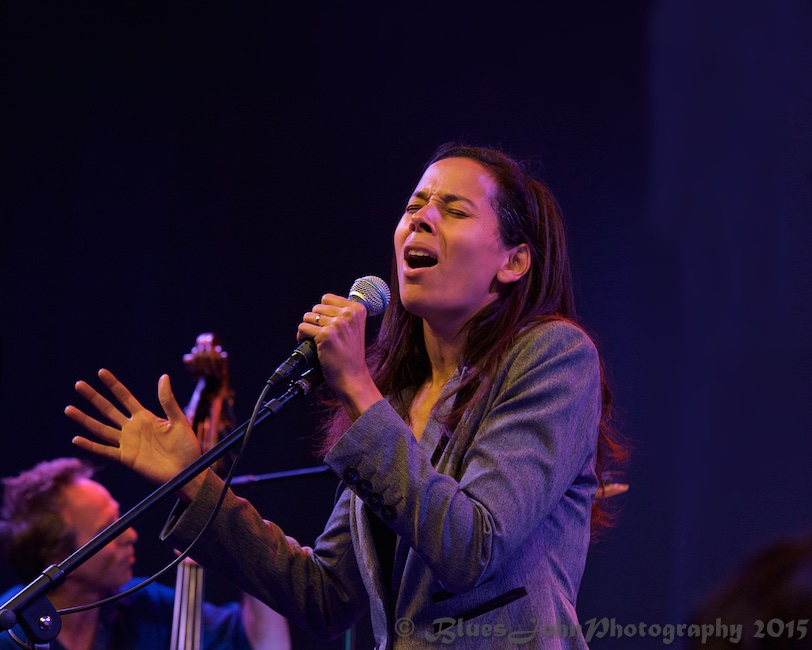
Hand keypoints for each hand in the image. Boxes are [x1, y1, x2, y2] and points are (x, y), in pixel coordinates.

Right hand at [65, 369, 203, 494]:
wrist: (188, 472)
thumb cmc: (187, 446)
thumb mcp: (179, 420)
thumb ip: (168, 401)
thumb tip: (164, 376)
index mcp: (146, 417)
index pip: (125, 397)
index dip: (113, 385)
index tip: (101, 372)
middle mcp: (133, 428)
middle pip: (108, 409)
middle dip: (94, 397)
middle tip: (78, 384)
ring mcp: (128, 443)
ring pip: (101, 429)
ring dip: (85, 419)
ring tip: (69, 408)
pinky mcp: (126, 458)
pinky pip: (105, 451)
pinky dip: (91, 446)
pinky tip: (76, 439)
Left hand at [297, 294, 382, 420]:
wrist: (353, 376)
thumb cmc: (351, 355)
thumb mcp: (355, 328)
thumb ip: (343, 314)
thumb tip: (322, 306)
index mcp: (357, 309)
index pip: (327, 298)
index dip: (322, 311)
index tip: (324, 322)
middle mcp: (348, 314)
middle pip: (317, 307)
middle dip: (314, 320)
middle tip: (318, 333)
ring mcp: (337, 324)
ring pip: (308, 317)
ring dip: (307, 328)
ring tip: (312, 338)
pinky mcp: (325, 335)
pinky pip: (303, 327)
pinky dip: (301, 336)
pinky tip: (308, 343)